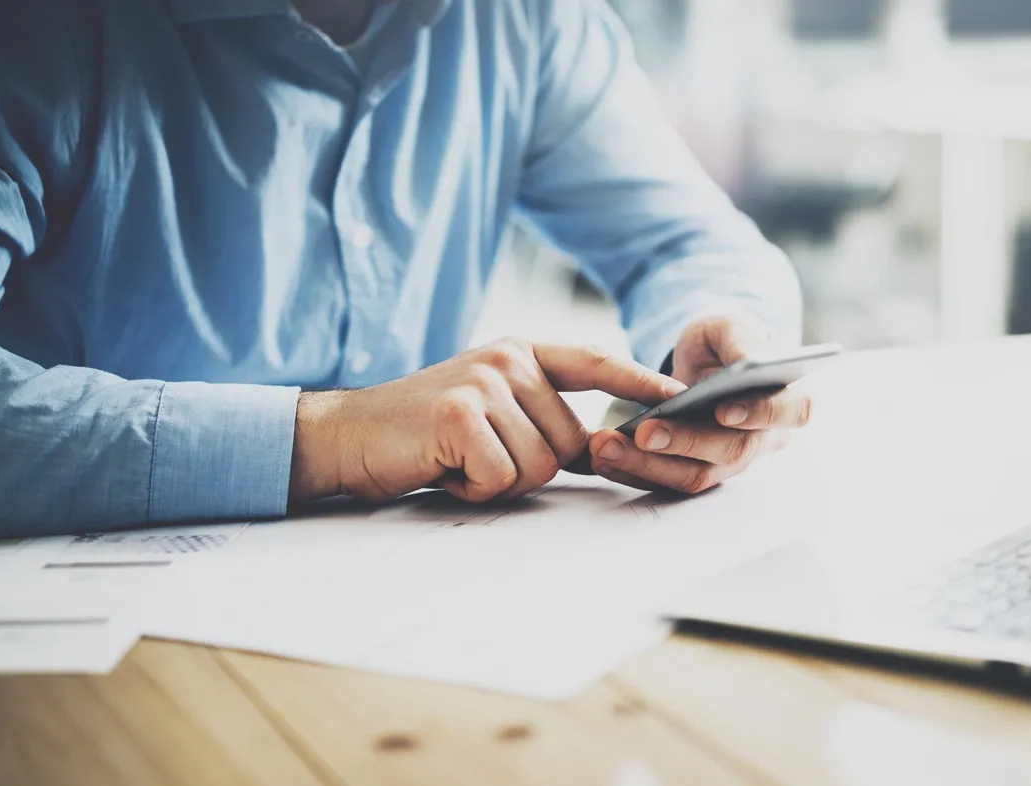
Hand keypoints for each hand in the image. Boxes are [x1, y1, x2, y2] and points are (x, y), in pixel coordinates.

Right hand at [289, 339, 684, 503]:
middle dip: (530, 468)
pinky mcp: (459, 414)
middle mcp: (508, 359)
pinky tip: (443, 467)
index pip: (594, 363)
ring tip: (457, 459)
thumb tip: (604, 447)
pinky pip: (501, 476)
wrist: (349, 437)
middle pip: (571, 442)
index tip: (681, 397)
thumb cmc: (425, 434)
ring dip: (498, 480)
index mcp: (521, 354)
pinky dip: (473, 488)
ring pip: (539, 465)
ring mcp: (484, 383)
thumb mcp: (490, 410)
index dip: (639, 381)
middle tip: (477, 457)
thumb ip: (542, 417)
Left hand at [587, 313, 812, 493]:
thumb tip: (747, 363)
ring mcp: (731, 461)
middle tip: (646, 432)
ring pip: (696, 475)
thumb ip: (742, 340)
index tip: (722, 410)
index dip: (757, 414)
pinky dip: (634, 470)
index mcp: (790, 398)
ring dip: (649, 465)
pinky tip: (602, 455)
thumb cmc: (728, 340)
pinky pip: (667, 481)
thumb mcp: (733, 326)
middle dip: (685, 442)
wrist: (709, 361)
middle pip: (732, 450)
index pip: (786, 412)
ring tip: (607, 445)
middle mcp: (766, 438)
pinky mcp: (697, 472)